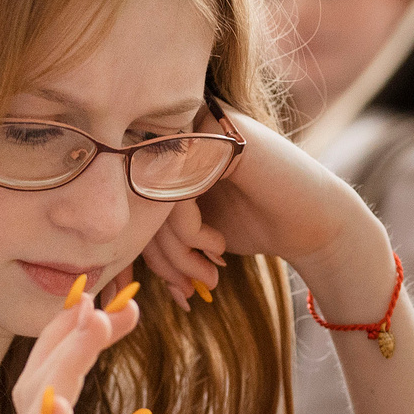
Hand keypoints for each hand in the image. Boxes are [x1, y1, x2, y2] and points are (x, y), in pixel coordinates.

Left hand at [139, 108, 382, 313]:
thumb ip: (152, 229)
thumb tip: (99, 263)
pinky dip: (190, 231)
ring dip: (175, 252)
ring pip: (152, 197)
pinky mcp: (216, 133)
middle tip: (186, 290)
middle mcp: (178, 127)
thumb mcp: (190, 232)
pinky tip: (217, 245)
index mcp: (168, 145)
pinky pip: (176, 190)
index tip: (168, 286)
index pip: (129, 198)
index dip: (141, 250)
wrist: (315, 221)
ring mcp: (197, 123)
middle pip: (136, 197)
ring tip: (205, 276)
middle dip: (159, 257)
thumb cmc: (253, 225)